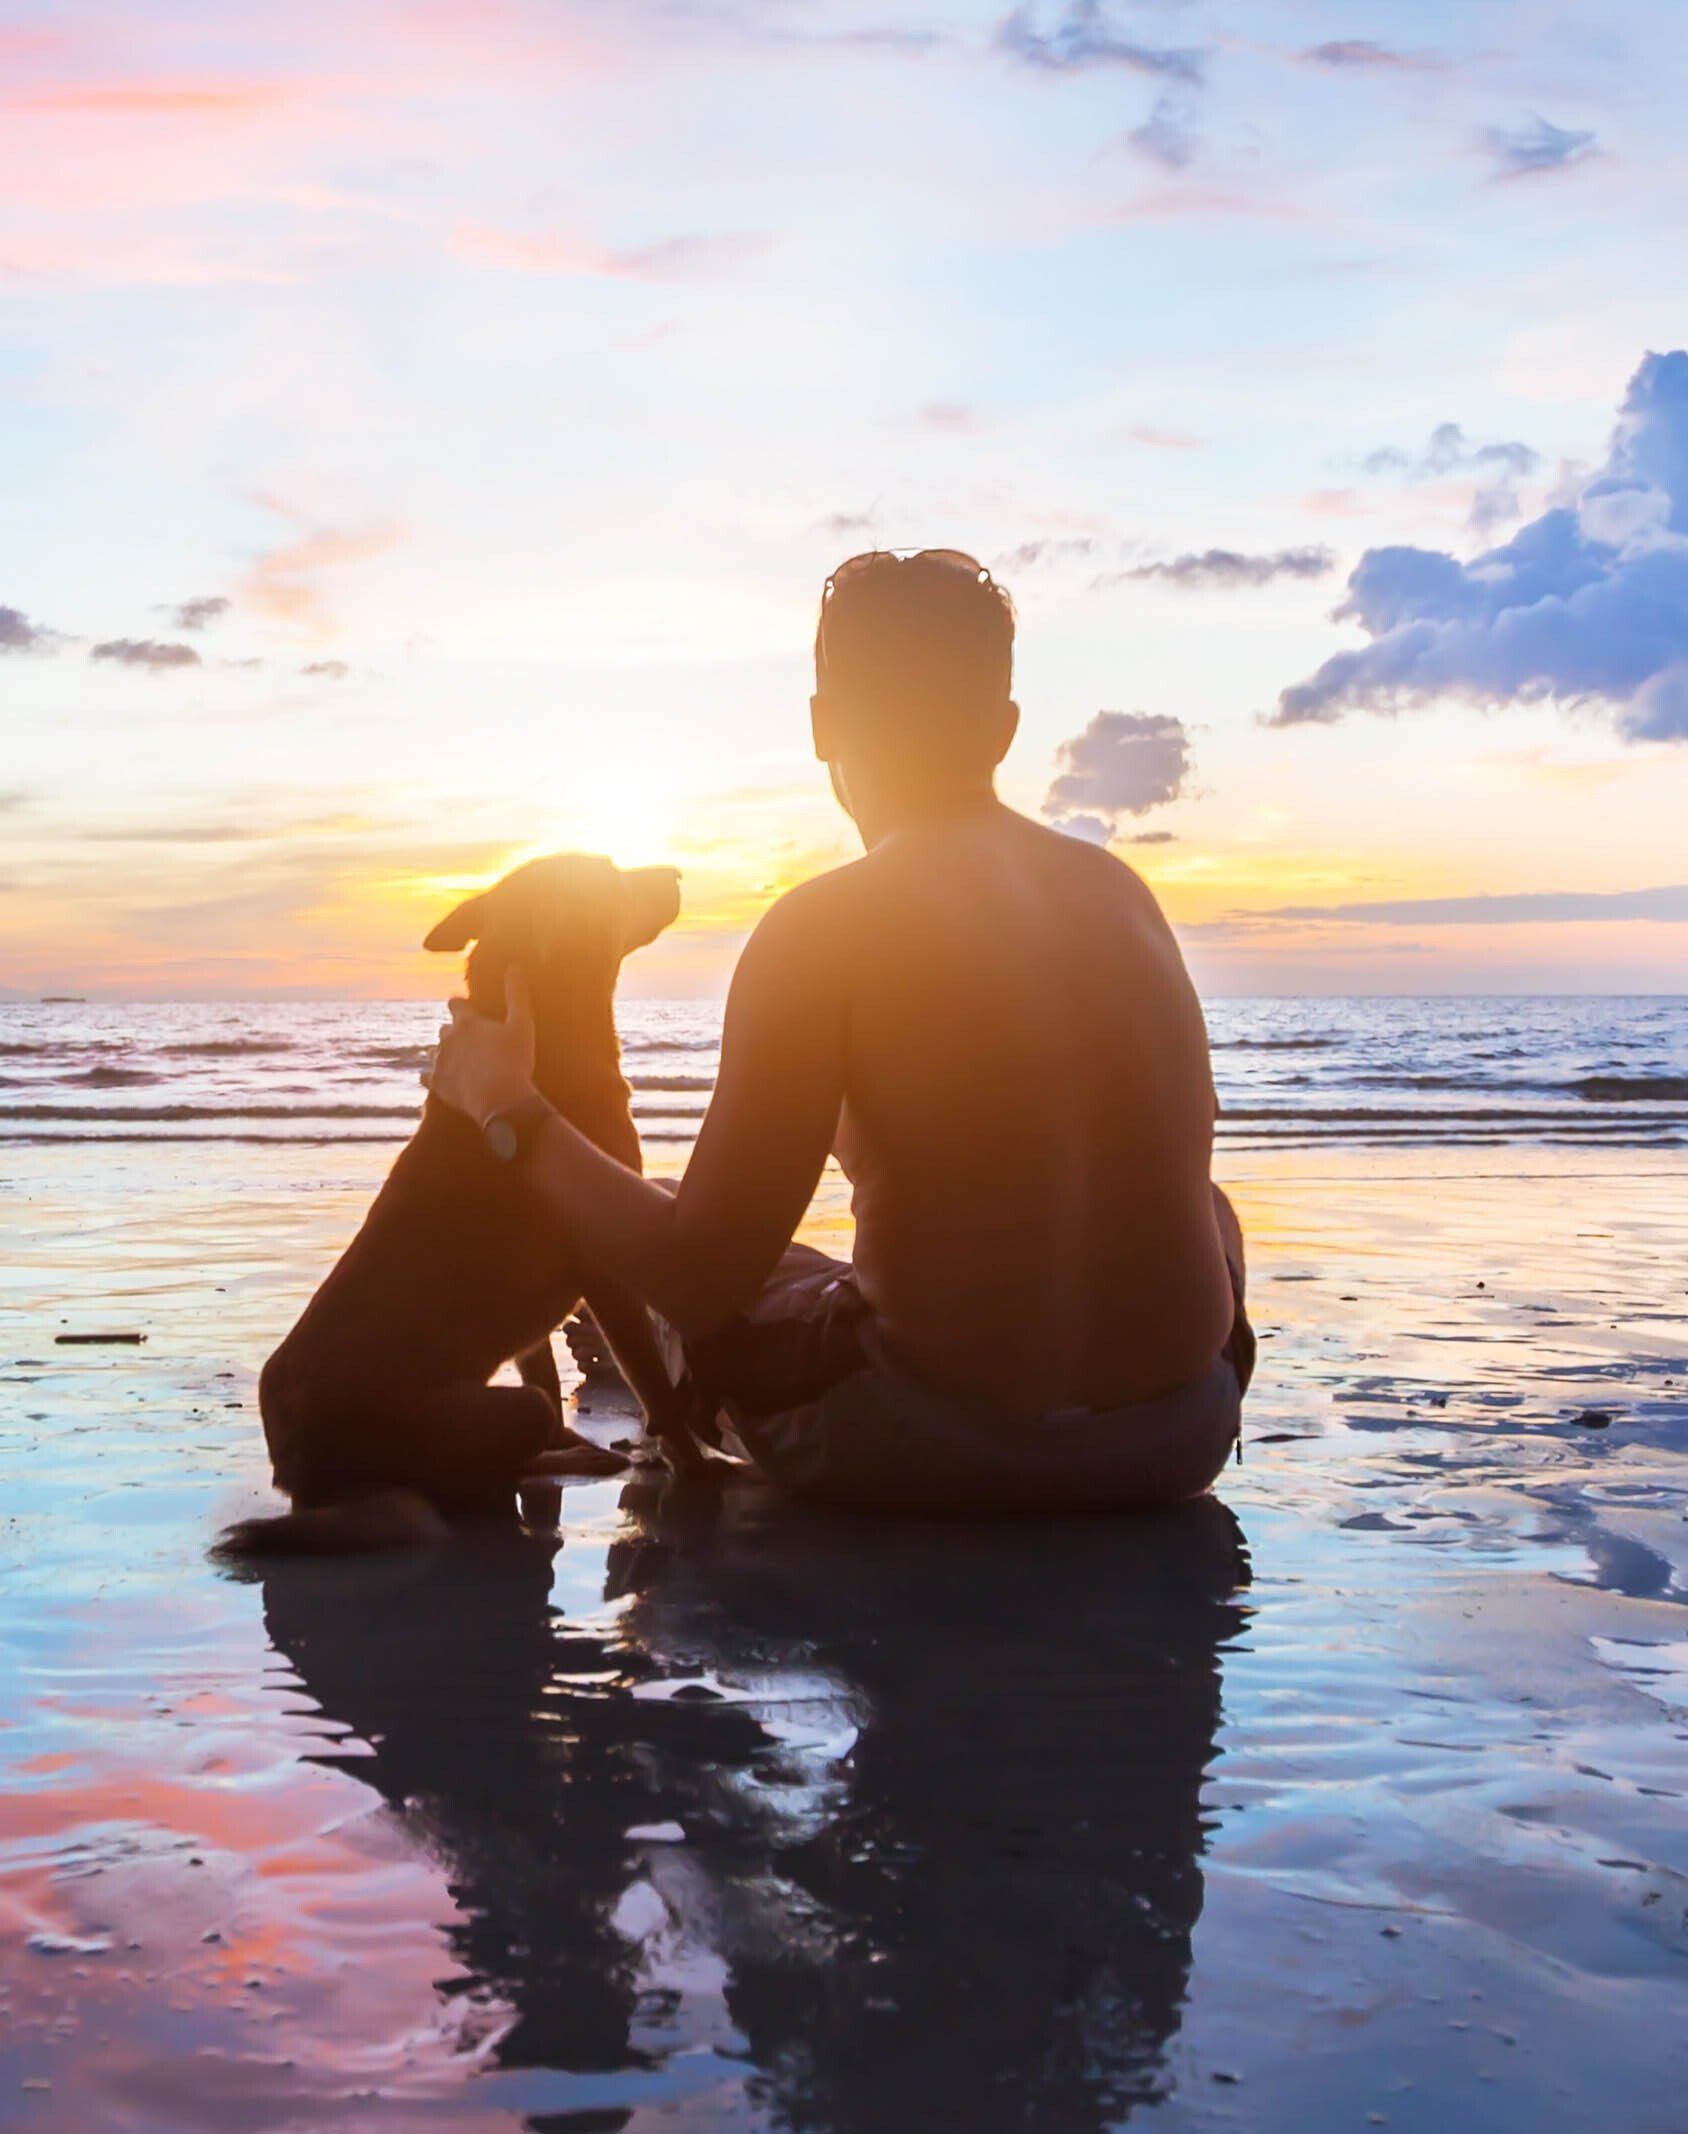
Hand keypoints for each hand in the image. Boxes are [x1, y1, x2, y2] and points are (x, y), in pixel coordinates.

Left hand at [424, 967, 537, 1125]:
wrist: (500, 1098)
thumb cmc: (514, 1060)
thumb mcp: (522, 1024)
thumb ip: (517, 993)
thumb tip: (515, 965)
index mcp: (467, 1022)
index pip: (455, 1003)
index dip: (462, 1006)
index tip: (469, 1010)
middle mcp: (448, 1038)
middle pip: (444, 1029)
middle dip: (454, 1032)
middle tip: (471, 1041)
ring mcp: (439, 1061)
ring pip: (434, 1051)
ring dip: (444, 1053)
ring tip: (459, 1061)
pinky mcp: (437, 1084)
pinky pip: (425, 1076)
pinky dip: (431, 1075)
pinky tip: (439, 1078)